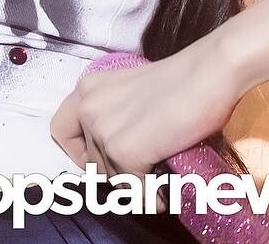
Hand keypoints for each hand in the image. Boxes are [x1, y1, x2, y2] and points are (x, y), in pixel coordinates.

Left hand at [49, 38, 239, 209]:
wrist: (208, 73)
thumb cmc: (181, 81)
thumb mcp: (131, 94)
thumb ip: (114, 116)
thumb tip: (115, 158)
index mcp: (88, 88)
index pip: (60, 131)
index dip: (79, 152)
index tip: (104, 160)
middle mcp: (88, 106)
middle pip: (89, 163)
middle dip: (116, 173)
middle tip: (144, 171)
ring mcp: (103, 130)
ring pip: (112, 179)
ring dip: (137, 184)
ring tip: (159, 177)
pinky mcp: (124, 151)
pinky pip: (133, 190)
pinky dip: (151, 195)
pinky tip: (166, 188)